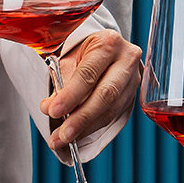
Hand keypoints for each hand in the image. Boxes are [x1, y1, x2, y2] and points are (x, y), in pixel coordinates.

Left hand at [40, 30, 141, 151]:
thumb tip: (49, 108)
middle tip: (62, 134)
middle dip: (81, 117)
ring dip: (86, 127)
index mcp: (109, 43)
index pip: (89, 73)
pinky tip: (79, 134)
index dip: (71, 95)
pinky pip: (114, 114)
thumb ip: (60, 81)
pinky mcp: (133, 94)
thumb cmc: (84, 50)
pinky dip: (94, 127)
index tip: (54, 111)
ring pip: (112, 108)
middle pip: (106, 94)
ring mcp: (134, 78)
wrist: (104, 47)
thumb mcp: (70, 56)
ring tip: (64, 139)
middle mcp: (127, 59)